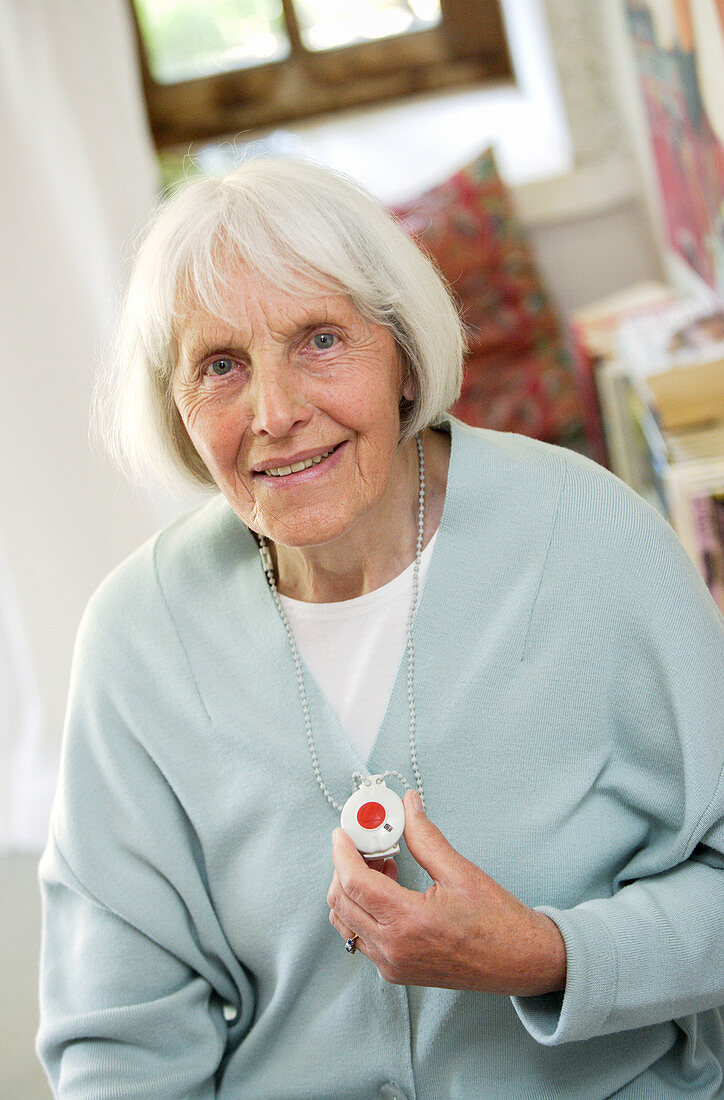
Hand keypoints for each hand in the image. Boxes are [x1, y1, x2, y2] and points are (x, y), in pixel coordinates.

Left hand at [327, 790, 566, 994]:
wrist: (520, 962)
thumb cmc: (497, 920)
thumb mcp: (460, 871)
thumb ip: (425, 837)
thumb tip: (408, 805)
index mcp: (409, 922)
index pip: (354, 884)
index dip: (342, 853)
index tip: (341, 833)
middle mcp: (394, 949)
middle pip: (341, 904)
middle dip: (344, 869)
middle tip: (365, 845)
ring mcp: (393, 965)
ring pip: (346, 924)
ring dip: (352, 892)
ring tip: (382, 867)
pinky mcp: (397, 972)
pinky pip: (362, 939)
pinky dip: (363, 911)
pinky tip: (389, 891)